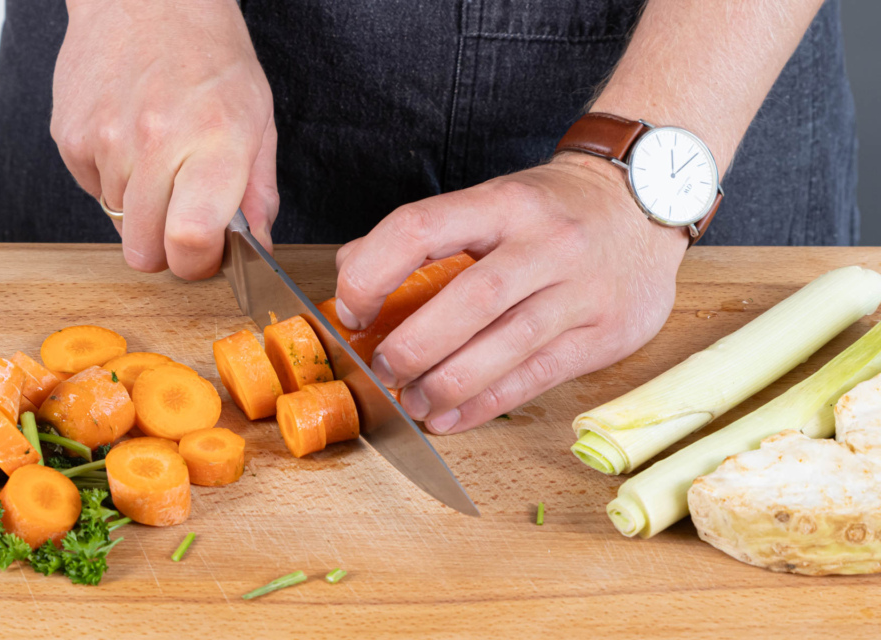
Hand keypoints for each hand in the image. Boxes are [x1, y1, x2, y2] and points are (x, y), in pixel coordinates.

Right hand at [52, 0, 277, 278]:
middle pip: (145, 251)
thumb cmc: (212, 57)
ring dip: (142, 209)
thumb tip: (257, 250)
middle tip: (185, 220)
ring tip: (161, 160)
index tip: (207, 255)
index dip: (198, 264)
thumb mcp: (259, 122)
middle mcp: (155, 143)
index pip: (189, 240)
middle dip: (168, 249)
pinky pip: (94, 191)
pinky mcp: (70, 137)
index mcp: (213, 142)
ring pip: (119, 223)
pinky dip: (114, 181)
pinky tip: (133, 142)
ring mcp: (105, 140)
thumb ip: (259, 194)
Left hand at [334, 154, 687, 433]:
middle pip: (470, 299)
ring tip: (412, 402)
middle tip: (382, 368)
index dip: (373, 273)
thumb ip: (425, 234)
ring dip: (447, 384)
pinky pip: (536, 377)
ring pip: (506, 345)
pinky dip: (486, 404)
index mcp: (503, 203)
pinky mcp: (603, 334)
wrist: (645, 204)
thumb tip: (352, 269)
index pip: (421, 229)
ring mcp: (580, 290)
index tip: (352, 308)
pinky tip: (451, 418)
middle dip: (414, 345)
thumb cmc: (554, 208)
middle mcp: (545, 242)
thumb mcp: (493, 199)